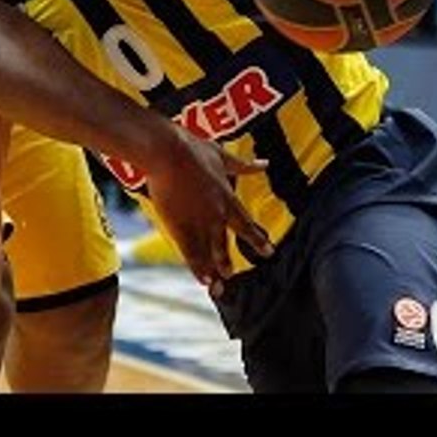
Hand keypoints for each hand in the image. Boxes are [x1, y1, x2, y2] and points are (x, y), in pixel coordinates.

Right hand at [142, 127, 271, 296]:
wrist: (167, 151)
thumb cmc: (193, 149)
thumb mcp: (222, 156)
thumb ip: (243, 166)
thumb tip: (265, 163)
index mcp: (228, 198)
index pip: (246, 224)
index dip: (257, 239)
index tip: (268, 251)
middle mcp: (217, 215)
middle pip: (225, 244)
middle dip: (228, 261)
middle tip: (232, 275)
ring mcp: (199, 223)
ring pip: (210, 253)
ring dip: (215, 270)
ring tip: (219, 286)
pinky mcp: (180, 226)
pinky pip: (190, 253)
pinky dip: (197, 268)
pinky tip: (203, 281)